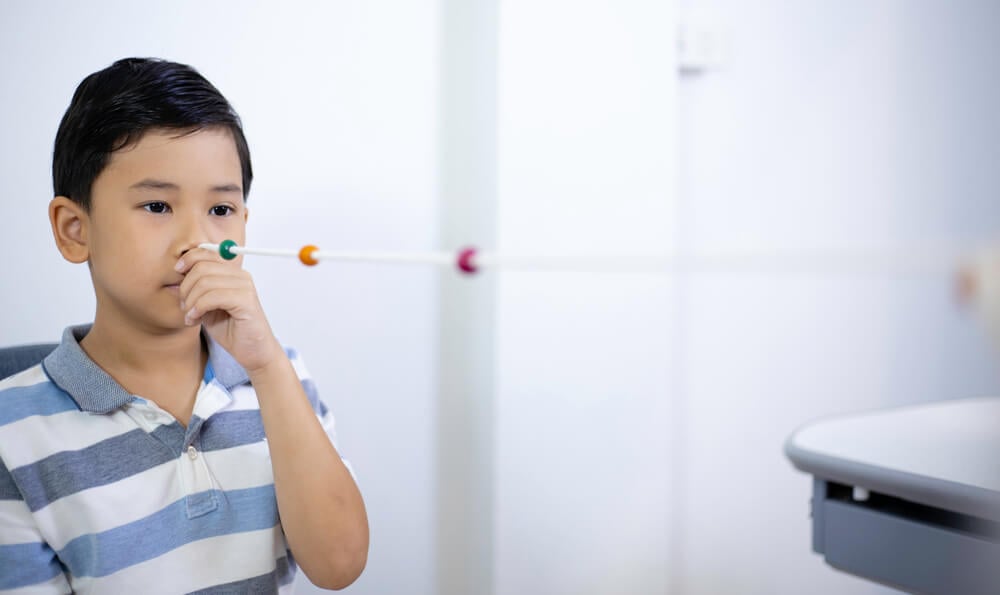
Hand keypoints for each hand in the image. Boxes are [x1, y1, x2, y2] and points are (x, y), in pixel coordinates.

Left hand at [175, 248, 282, 372]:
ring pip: (205, 282)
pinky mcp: (246, 301)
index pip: (206, 253)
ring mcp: (245, 287)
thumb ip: (198, 286)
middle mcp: (241, 276)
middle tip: (184, 306)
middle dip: (185, 288)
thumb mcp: (208, 304)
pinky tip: (195, 319)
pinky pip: (213, 297)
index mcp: (233, 273)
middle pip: (202, 267)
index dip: (188, 260)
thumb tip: (179, 270)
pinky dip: (198, 308)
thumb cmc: (230, 329)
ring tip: (190, 316)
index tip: (176, 274)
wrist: (252, 351)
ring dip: (190, 302)